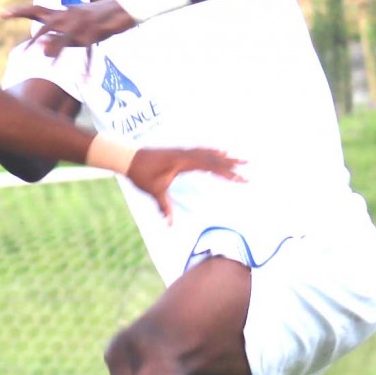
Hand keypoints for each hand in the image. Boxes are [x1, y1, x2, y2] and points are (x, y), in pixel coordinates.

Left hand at [1, 0, 135, 56]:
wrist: (122, 8)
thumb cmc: (95, 18)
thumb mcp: (73, 26)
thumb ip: (57, 37)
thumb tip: (41, 50)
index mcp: (61, 12)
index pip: (35, 10)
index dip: (18, 11)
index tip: (0, 13)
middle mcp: (68, 16)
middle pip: (46, 26)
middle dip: (34, 40)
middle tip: (22, 53)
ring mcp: (81, 24)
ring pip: (65, 38)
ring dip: (57, 50)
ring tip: (49, 64)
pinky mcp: (94, 33)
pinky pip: (89, 52)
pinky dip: (86, 66)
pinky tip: (84, 78)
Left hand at [127, 148, 244, 222]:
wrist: (127, 156)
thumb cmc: (140, 173)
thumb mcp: (153, 191)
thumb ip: (164, 206)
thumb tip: (170, 224)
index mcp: (182, 162)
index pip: (209, 166)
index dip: (226, 172)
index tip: (239, 178)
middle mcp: (184, 154)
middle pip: (213, 157)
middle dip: (231, 163)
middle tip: (248, 167)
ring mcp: (182, 151)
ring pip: (208, 152)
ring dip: (224, 156)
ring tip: (239, 159)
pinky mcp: (178, 151)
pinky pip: (200, 150)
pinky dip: (212, 151)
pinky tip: (218, 152)